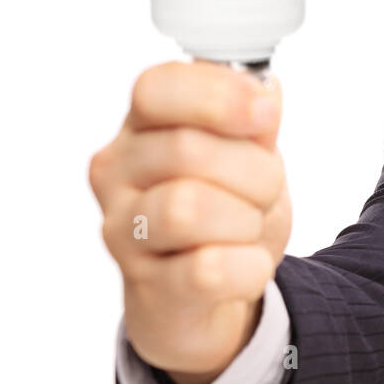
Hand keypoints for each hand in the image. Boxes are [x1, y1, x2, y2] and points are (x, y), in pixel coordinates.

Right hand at [90, 61, 291, 383]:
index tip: (266, 114)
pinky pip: (208, 270)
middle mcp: (117, 175)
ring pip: (188, 209)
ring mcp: (123, 233)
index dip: (219, 96)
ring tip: (248, 227)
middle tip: (264, 192)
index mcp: (141, 127)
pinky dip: (249, 266)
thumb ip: (254, 117)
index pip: (155, 88)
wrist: (210, 295)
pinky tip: (245, 265)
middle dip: (255, 172)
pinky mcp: (148, 288)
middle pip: (188, 150)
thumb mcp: (247, 152)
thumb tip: (264, 91)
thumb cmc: (226, 209)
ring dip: (247, 218)